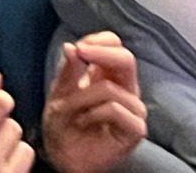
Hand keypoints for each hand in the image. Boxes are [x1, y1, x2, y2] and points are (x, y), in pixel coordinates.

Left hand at [39, 35, 146, 172]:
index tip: (78, 47)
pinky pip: (115, 109)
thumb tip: (72, 46)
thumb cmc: (63, 122)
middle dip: (101, 53)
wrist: (63, 154)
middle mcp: (125, 89)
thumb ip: (68, 69)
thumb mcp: (60, 91)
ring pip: (111, 88)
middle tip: (80, 52)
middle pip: (127, 59)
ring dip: (82, 97)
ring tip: (70, 110)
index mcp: (108, 75)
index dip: (98, 41)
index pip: (115, 45)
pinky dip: (93, 113)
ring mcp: (133, 109)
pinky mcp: (135, 129)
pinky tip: (83, 121)